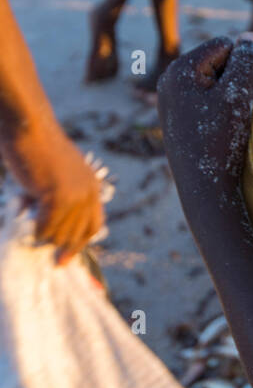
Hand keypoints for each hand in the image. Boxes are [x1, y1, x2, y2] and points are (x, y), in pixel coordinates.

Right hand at [3, 121, 103, 264]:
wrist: (30, 126)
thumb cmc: (36, 148)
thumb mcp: (55, 175)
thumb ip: (60, 197)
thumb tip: (50, 233)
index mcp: (92, 186)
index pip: (93, 226)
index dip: (78, 245)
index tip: (61, 261)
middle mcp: (89, 192)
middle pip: (75, 235)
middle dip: (55, 241)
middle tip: (34, 238)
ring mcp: (76, 195)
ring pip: (59, 234)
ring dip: (41, 231)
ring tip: (26, 209)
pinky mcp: (59, 196)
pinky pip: (45, 228)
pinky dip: (34, 227)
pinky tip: (24, 210)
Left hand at [157, 37, 252, 221]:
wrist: (205, 189)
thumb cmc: (222, 141)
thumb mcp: (238, 96)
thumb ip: (247, 61)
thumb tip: (250, 35)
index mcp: (179, 70)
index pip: (224, 44)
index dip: (244, 65)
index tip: (245, 94)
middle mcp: (169, 80)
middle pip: (216, 60)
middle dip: (234, 77)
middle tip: (238, 109)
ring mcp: (170, 99)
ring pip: (213, 80)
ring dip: (229, 93)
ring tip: (231, 120)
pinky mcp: (177, 116)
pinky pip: (205, 97)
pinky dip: (219, 107)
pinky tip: (223, 128)